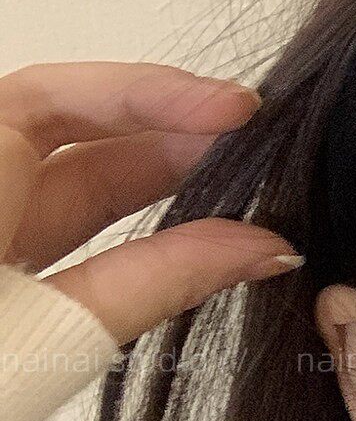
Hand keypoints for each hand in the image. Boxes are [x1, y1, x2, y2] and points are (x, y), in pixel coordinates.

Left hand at [0, 60, 304, 346]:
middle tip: (253, 139)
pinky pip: (76, 233)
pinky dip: (144, 232)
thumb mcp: (49, 329)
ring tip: (242, 181)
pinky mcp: (8, 278)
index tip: (234, 110)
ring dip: (165, 178)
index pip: (54, 95)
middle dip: (170, 130)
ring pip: (78, 180)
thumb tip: (265, 249)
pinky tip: (205, 235)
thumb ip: (156, 282)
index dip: (152, 92)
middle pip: (74, 128)